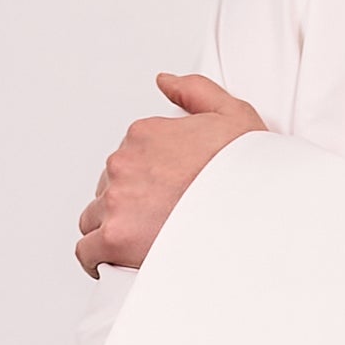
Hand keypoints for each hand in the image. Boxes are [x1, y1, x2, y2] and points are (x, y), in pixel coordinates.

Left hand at [76, 74, 265, 277]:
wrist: (256, 212)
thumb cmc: (248, 171)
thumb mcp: (231, 113)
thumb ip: (194, 91)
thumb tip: (165, 81)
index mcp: (144, 134)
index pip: (125, 159)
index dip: (143, 180)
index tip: (162, 196)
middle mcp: (123, 164)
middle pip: (108, 188)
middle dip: (127, 204)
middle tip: (157, 222)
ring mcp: (116, 200)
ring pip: (94, 218)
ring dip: (112, 228)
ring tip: (142, 244)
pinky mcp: (115, 237)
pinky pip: (88, 250)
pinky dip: (96, 258)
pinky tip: (113, 263)